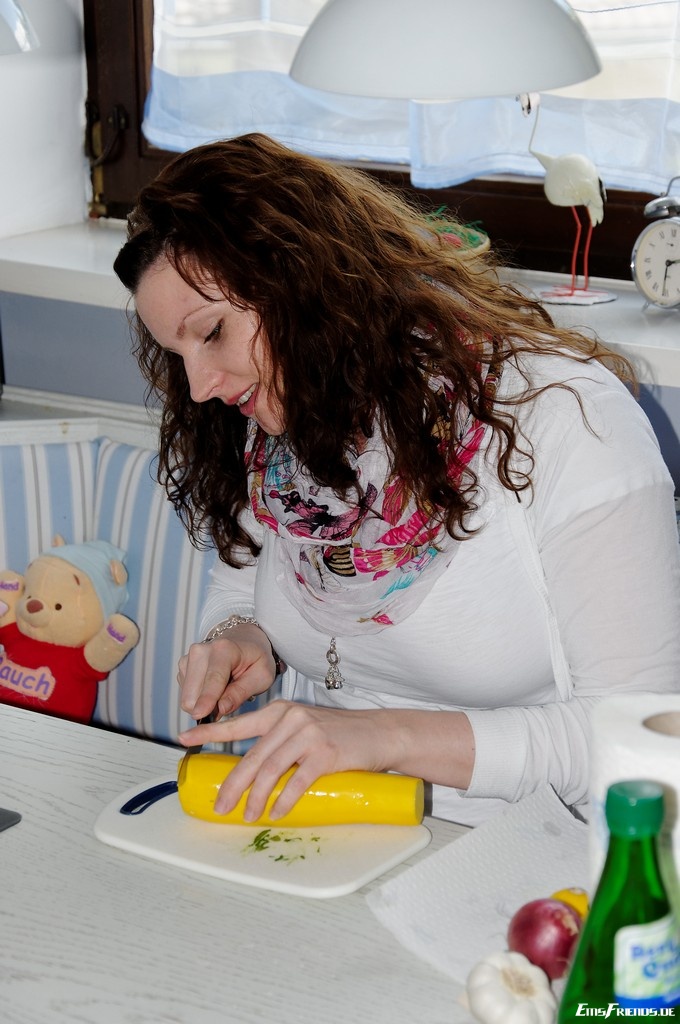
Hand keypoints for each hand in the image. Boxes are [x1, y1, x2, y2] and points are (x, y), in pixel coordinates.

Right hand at [178, 623, 278, 720]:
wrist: (243, 640)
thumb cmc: (255, 659)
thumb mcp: (262, 676)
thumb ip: (241, 692)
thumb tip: (221, 709)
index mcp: (224, 649)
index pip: (213, 679)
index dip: (206, 699)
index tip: (199, 715)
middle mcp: (200, 651)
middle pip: (193, 694)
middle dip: (208, 707)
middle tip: (228, 701)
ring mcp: (188, 658)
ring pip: (187, 698)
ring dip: (204, 702)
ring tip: (223, 689)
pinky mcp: (183, 668)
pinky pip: (187, 696)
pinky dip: (200, 697)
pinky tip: (213, 686)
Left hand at [178, 701, 396, 821]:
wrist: (380, 733)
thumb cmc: (342, 736)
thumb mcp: (306, 729)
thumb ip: (281, 743)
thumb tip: (253, 775)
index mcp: (281, 712)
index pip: (238, 723)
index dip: (209, 733)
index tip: (185, 740)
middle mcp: (290, 718)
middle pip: (251, 756)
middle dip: (232, 785)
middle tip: (220, 806)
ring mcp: (308, 734)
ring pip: (270, 770)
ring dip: (255, 798)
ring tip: (248, 817)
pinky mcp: (325, 753)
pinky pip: (297, 781)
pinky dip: (284, 800)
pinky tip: (276, 813)